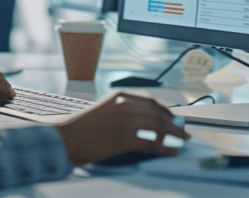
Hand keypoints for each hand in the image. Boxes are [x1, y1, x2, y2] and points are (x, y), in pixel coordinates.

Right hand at [55, 93, 189, 164]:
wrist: (65, 138)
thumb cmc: (82, 129)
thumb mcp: (104, 110)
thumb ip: (124, 111)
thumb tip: (149, 121)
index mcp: (119, 96)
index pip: (151, 101)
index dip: (166, 111)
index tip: (174, 118)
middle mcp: (124, 104)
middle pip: (158, 112)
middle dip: (173, 123)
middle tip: (183, 132)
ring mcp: (125, 120)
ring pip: (159, 125)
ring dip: (173, 134)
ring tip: (181, 141)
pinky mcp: (124, 137)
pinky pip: (152, 142)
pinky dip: (164, 147)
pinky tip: (169, 151)